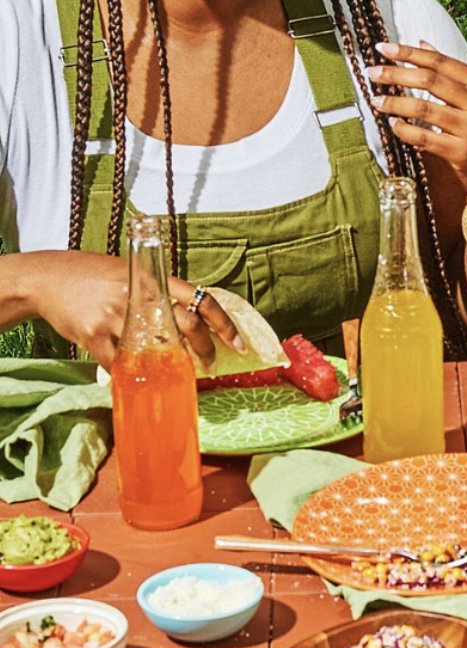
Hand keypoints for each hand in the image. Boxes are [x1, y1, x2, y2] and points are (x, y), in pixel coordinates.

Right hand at [17, 251, 240, 370]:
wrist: (46, 278)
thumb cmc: (92, 275)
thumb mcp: (129, 272)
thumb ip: (156, 291)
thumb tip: (188, 314)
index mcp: (152, 278)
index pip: (200, 298)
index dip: (224, 323)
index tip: (239, 343)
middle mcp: (138, 295)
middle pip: (187, 327)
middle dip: (205, 350)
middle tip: (210, 363)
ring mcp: (116, 316)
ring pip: (157, 349)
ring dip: (171, 365)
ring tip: (176, 372)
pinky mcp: (94, 335)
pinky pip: (120, 364)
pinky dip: (130, 373)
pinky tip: (134, 375)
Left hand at [367, 41, 466, 227]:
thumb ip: (453, 69)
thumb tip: (423, 43)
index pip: (439, 62)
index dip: (408, 53)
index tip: (384, 48)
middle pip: (428, 81)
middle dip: (395, 74)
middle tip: (372, 73)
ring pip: (423, 110)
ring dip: (395, 104)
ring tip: (376, 101)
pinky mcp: (461, 153)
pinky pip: (425, 139)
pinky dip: (405, 131)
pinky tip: (394, 126)